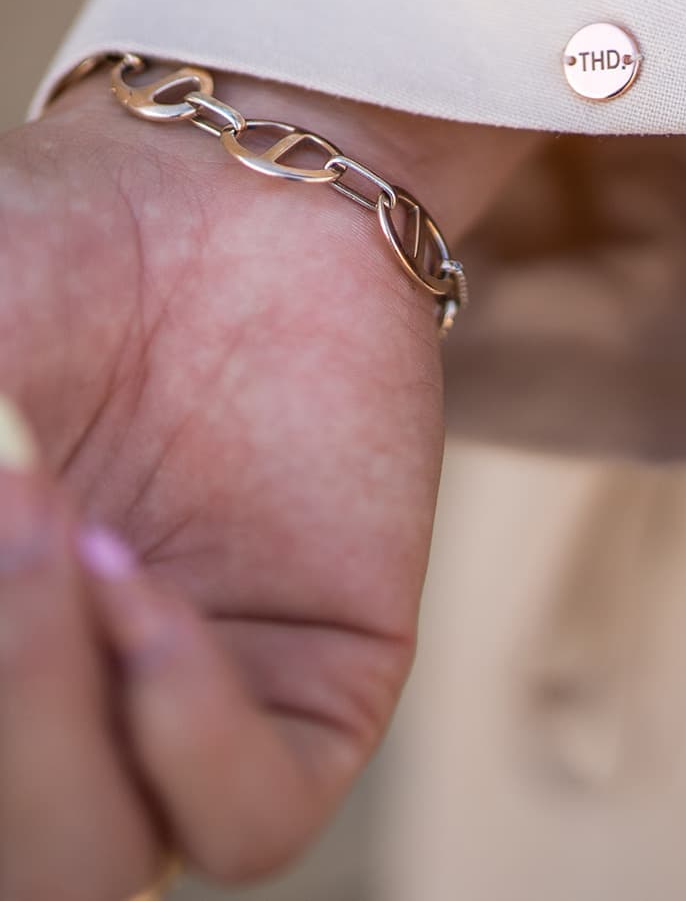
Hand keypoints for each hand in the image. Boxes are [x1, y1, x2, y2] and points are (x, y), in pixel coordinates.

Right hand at [0, 68, 537, 898]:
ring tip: (57, 533)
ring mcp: (177, 712)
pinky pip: (252, 817)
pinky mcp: (316, 686)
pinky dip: (179, 731)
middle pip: (1, 855)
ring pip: (85, 872)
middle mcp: (58, 704)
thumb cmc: (48, 261)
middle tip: (3, 510)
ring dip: (40, 719)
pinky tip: (143, 595)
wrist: (232, 189)